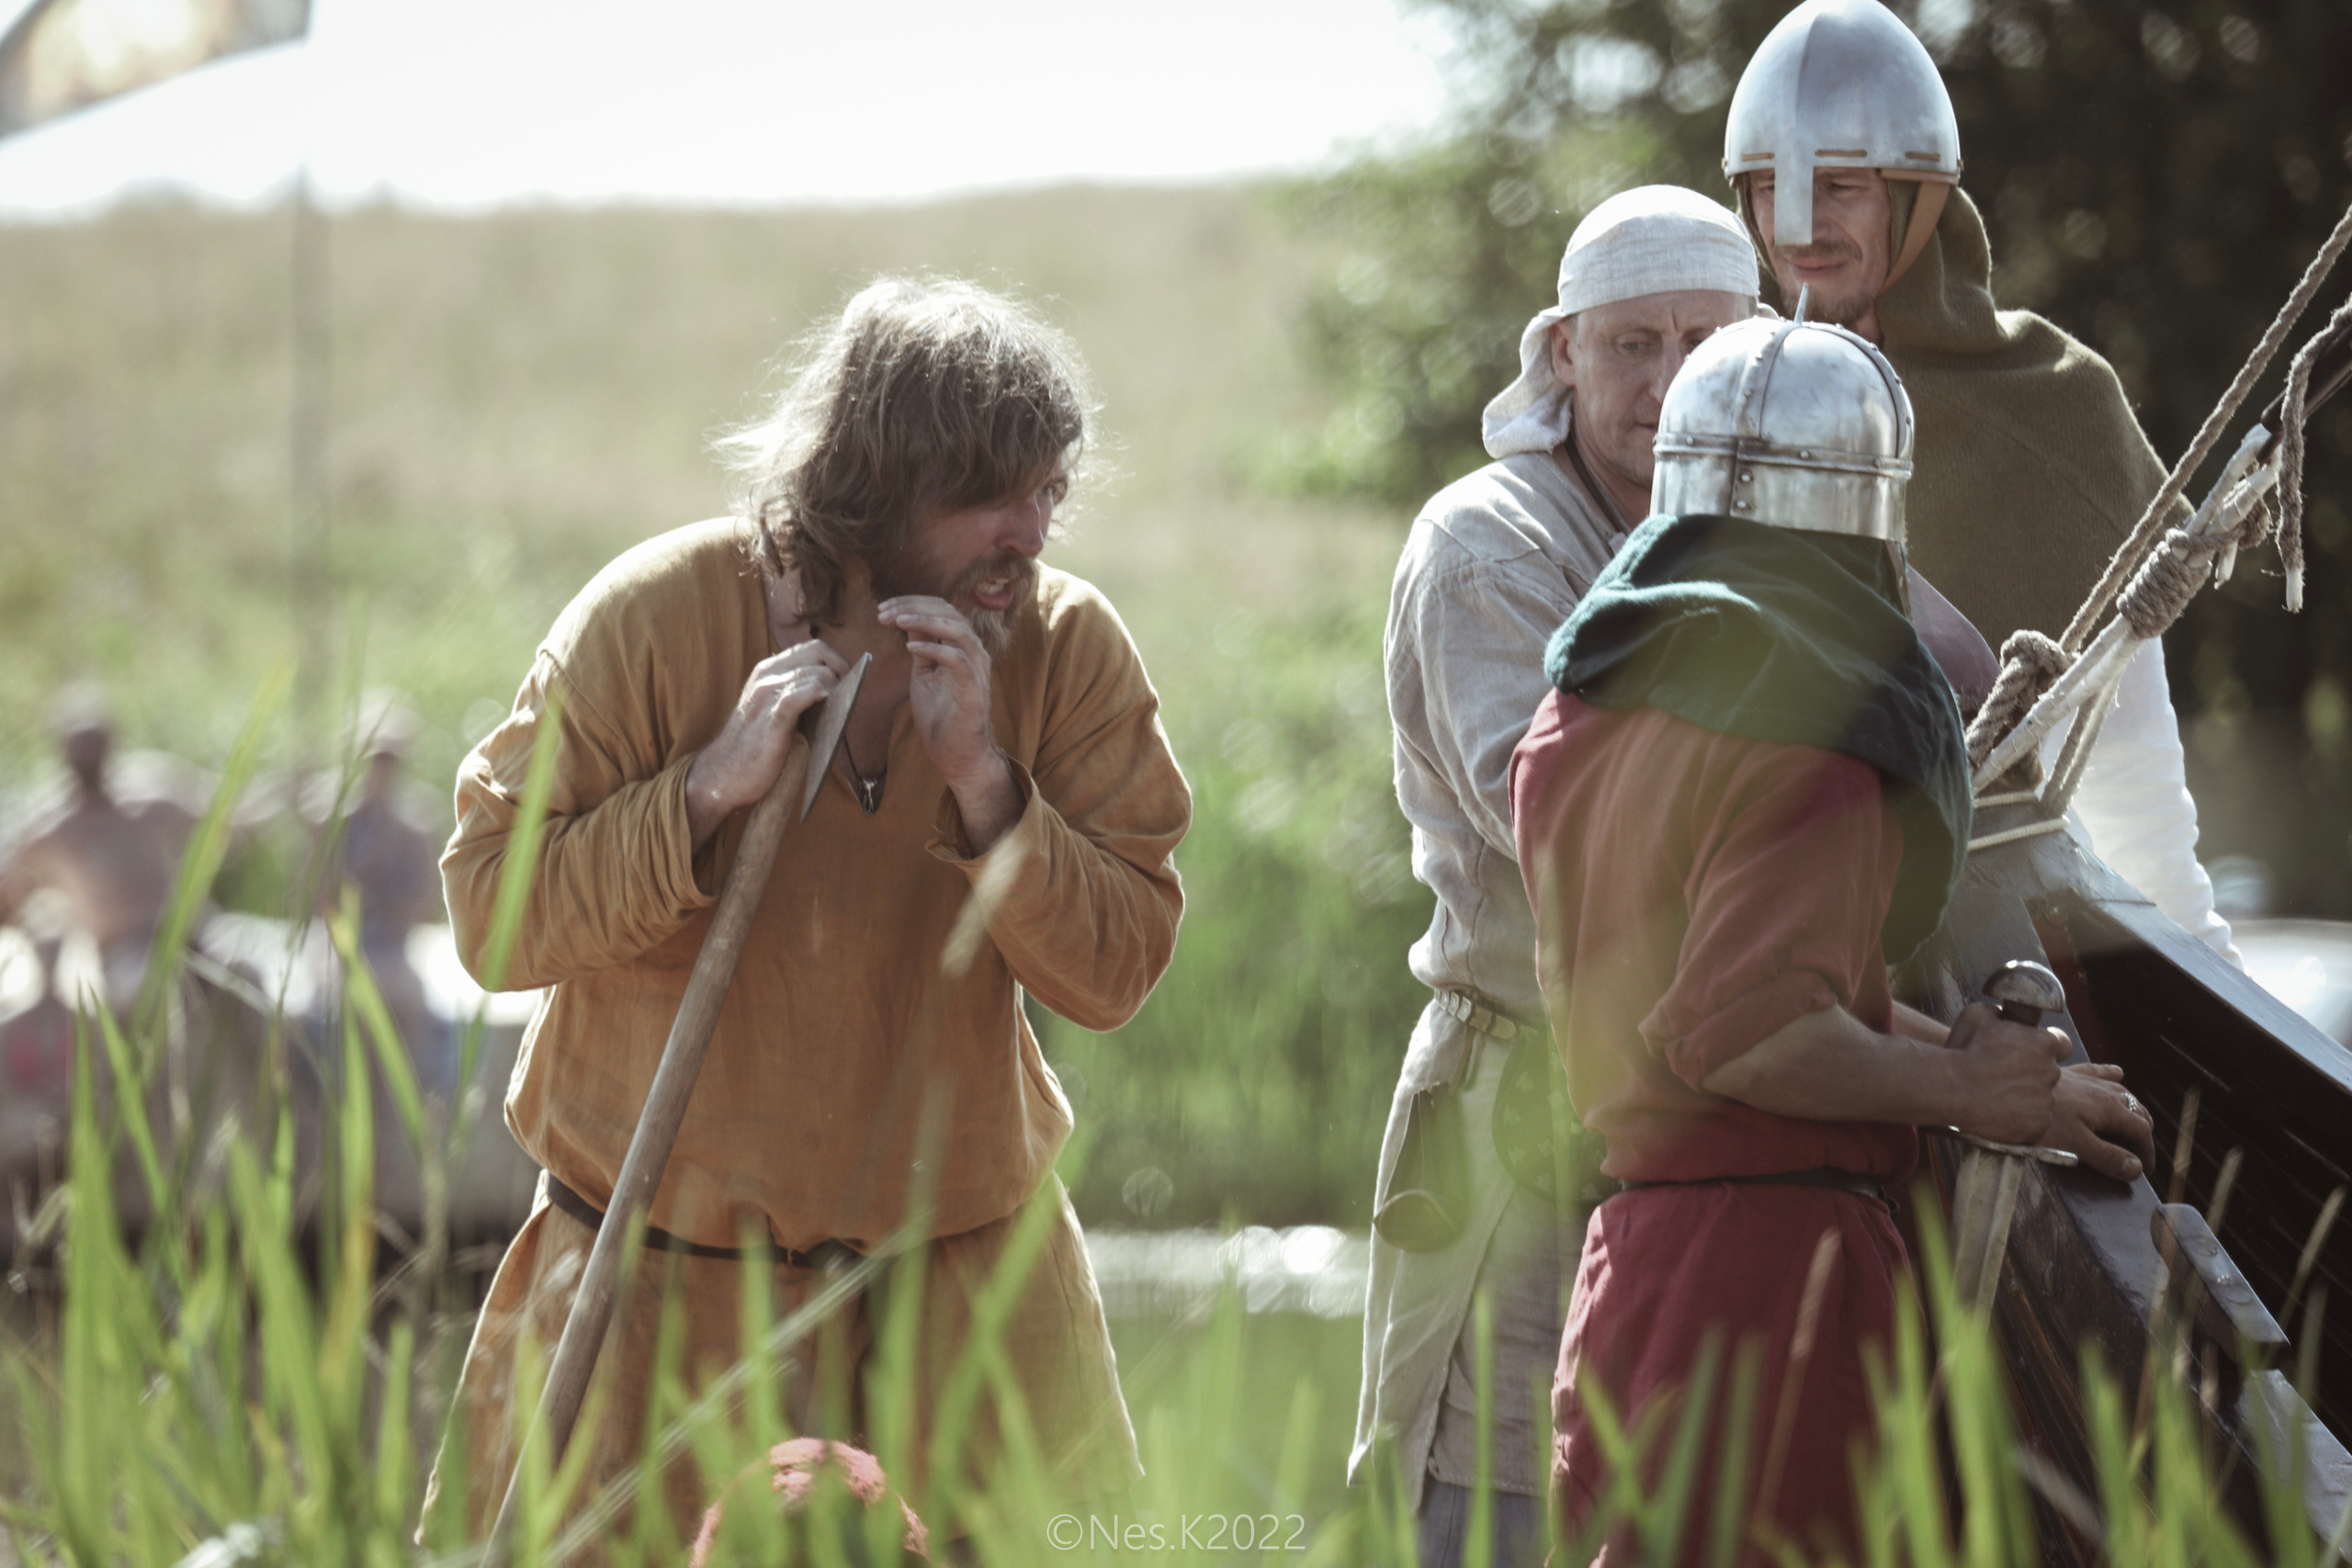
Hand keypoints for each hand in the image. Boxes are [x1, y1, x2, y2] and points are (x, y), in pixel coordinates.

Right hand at [685, 638, 848, 846]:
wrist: (722, 774)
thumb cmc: (754, 746)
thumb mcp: (773, 709)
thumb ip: (797, 694)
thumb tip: (835, 689)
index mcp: (767, 670)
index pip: (812, 647)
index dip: (835, 661)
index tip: (846, 682)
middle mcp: (767, 675)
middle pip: (818, 650)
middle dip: (841, 669)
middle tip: (848, 693)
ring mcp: (767, 693)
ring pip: (817, 672)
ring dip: (837, 689)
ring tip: (840, 709)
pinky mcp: (773, 717)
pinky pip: (803, 693)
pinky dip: (823, 695)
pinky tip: (830, 707)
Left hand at [879, 595, 1020, 848]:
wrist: (956, 754)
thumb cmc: (941, 716)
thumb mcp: (924, 674)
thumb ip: (922, 647)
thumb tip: (909, 620)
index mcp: (963, 647)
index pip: (942, 609)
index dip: (913, 603)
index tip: (883, 609)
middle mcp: (975, 653)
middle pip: (949, 611)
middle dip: (914, 606)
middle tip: (884, 612)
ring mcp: (977, 671)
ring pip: (957, 629)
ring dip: (924, 620)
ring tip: (897, 620)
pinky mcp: (973, 691)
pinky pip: (958, 659)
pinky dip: (934, 648)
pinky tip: (910, 646)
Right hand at [1942, 1001, 2067, 1145]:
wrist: (1949, 1088)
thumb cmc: (1963, 1050)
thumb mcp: (1977, 1014)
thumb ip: (2001, 1012)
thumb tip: (2005, 1015)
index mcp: (2044, 1043)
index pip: (2061, 1044)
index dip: (2044, 1048)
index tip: (2030, 1053)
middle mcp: (2052, 1072)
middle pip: (2048, 1073)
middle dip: (2030, 1074)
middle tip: (2002, 1076)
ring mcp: (2046, 1102)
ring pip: (2040, 1099)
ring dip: (2024, 1098)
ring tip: (1995, 1097)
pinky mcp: (2037, 1126)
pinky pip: (2033, 1123)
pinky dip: (2019, 1120)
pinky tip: (1997, 1114)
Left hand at [2041, 1062, 2155, 1181]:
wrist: (2010, 1087)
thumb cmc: (2041, 1120)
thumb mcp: (2075, 1145)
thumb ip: (2107, 1157)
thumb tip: (2136, 1168)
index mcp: (2110, 1108)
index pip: (2141, 1131)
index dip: (2147, 1152)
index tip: (2145, 1171)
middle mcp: (2103, 1090)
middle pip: (2136, 1110)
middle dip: (2142, 1133)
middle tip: (2139, 1153)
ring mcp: (2087, 1079)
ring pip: (2122, 1092)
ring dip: (2132, 1109)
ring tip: (2135, 1123)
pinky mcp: (2070, 1073)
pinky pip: (2100, 1072)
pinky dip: (2112, 1076)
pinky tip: (2117, 1073)